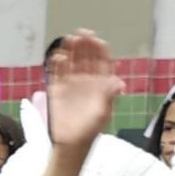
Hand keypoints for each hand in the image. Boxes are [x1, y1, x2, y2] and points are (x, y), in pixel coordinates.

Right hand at [45, 33, 122, 152]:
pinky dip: (57, 62)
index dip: (99, 50)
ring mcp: (71, 82)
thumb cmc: (90, 128)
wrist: (71, 141)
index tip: (97, 41)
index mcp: (100, 83)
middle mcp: (86, 79)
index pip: (101, 61)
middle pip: (86, 57)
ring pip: (71, 60)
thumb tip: (118, 82)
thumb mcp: (103, 112)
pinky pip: (56, 71)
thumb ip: (108, 95)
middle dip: (85, 45)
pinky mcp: (57, 87)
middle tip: (83, 34)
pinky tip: (59, 57)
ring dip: (71, 49)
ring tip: (70, 40)